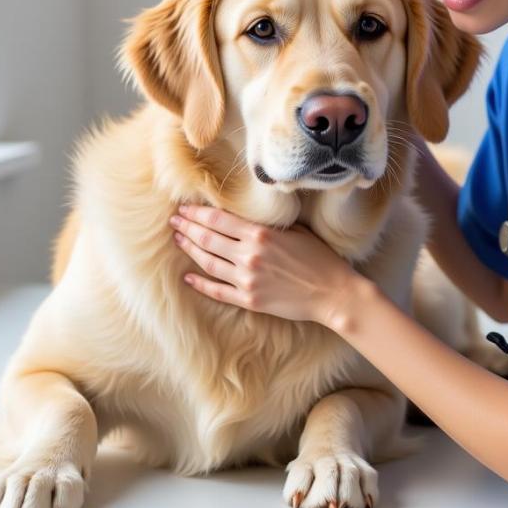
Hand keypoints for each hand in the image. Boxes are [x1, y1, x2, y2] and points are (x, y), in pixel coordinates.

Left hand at [168, 204, 360, 326]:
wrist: (333, 292)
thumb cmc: (319, 258)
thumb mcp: (295, 230)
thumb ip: (267, 225)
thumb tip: (245, 216)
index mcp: (261, 235)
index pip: (218, 220)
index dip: (197, 213)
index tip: (184, 208)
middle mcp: (250, 256)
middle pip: (208, 238)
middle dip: (188, 228)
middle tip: (174, 221)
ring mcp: (247, 280)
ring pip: (208, 263)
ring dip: (190, 250)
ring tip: (178, 240)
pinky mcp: (249, 300)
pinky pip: (218, 291)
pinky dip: (200, 283)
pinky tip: (188, 276)